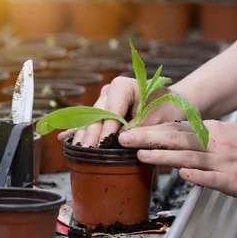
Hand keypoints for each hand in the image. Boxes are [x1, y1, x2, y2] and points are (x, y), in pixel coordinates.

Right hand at [58, 77, 182, 146]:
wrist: (173, 104)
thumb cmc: (167, 107)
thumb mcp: (156, 118)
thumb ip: (137, 127)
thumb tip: (120, 139)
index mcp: (122, 86)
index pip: (111, 111)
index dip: (107, 129)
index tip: (103, 144)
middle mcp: (109, 91)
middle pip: (97, 116)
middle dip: (92, 134)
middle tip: (87, 151)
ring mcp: (104, 101)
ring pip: (91, 120)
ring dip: (84, 136)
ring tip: (78, 150)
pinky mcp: (103, 111)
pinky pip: (90, 122)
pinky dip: (79, 131)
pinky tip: (64, 138)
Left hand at [117, 120, 236, 197]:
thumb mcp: (224, 133)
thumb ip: (198, 135)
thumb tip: (171, 137)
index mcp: (211, 130)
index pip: (175, 128)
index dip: (150, 129)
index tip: (128, 130)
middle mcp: (215, 143)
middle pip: (177, 139)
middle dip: (148, 138)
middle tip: (124, 139)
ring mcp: (223, 162)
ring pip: (190, 157)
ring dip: (164, 156)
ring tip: (141, 156)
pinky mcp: (232, 180)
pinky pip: (211, 178)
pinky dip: (196, 175)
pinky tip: (180, 174)